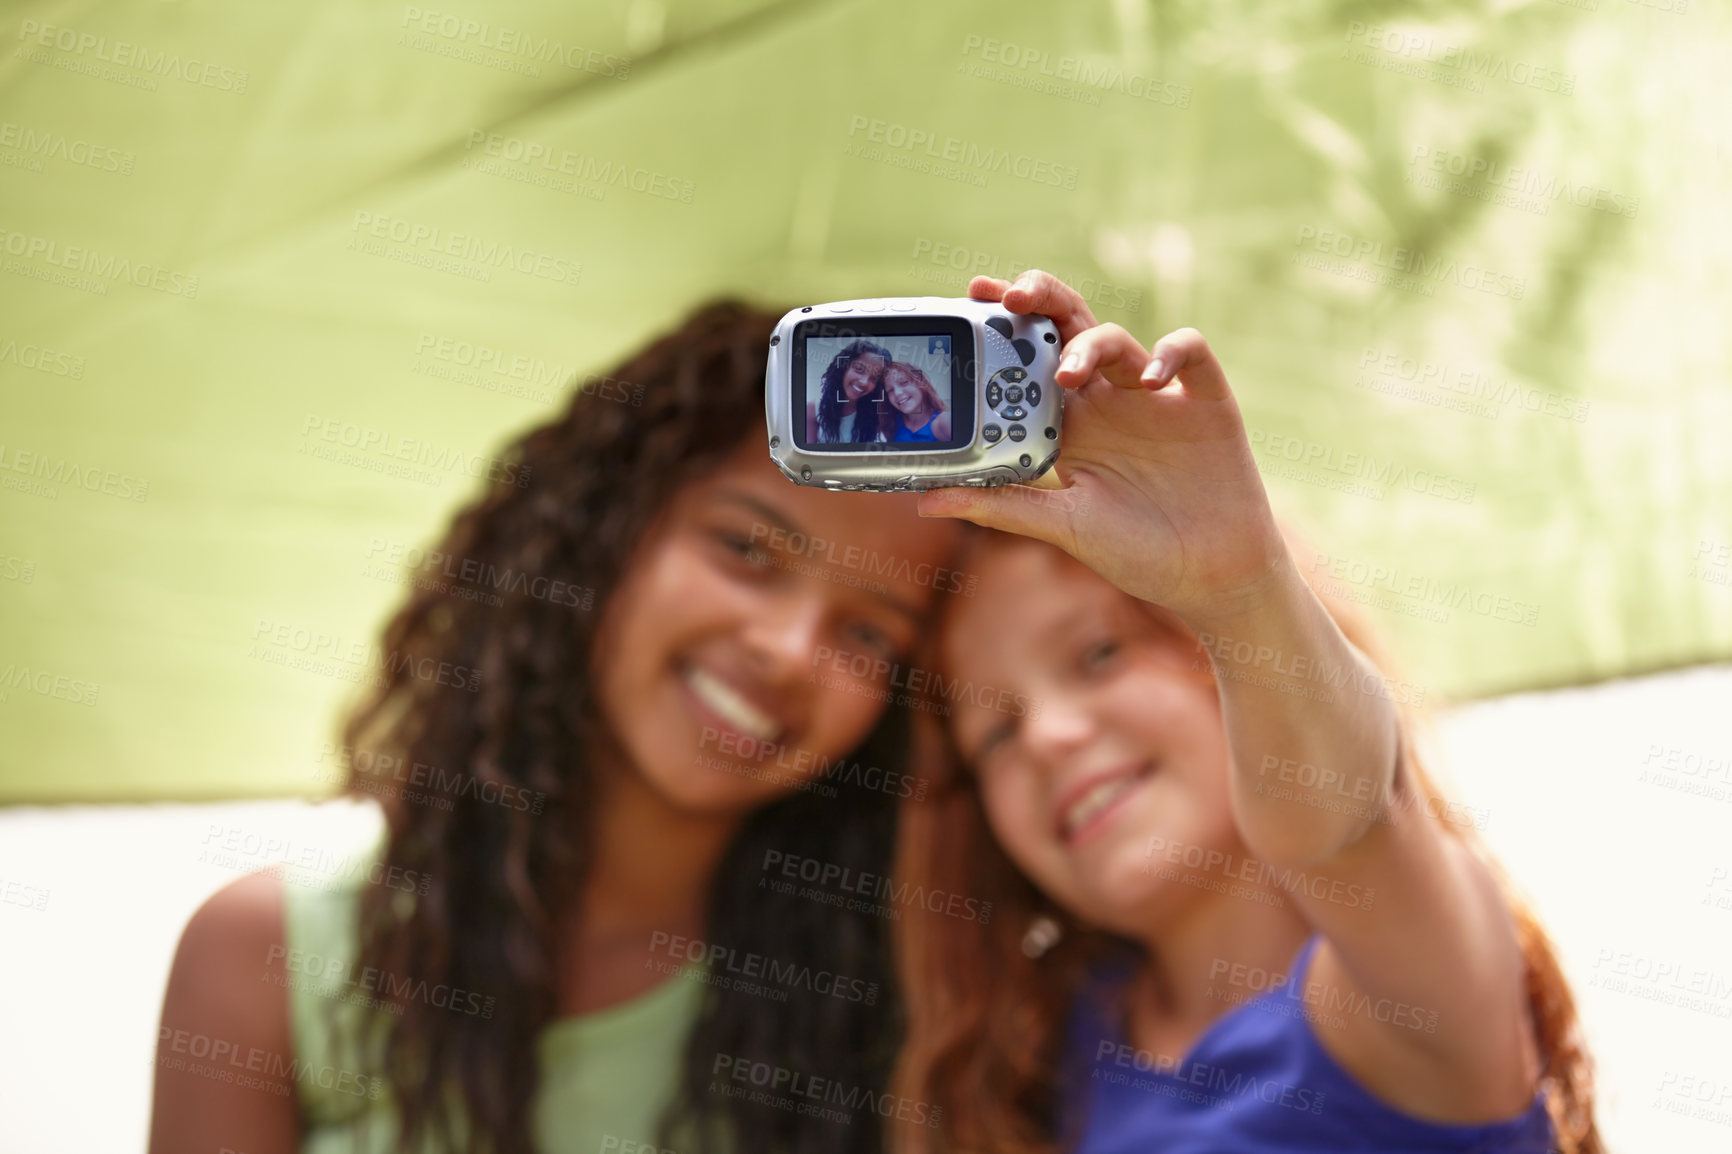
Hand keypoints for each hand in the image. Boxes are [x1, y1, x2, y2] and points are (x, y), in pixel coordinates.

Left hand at [916, 271, 1290, 624]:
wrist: (1211, 580)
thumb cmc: (1137, 553)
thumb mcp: (1062, 527)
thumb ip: (1002, 507)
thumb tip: (925, 501)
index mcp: (1070, 423)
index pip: (1030, 357)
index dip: (1005, 323)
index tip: (971, 297)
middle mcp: (1108, 400)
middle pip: (1070, 327)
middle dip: (1040, 300)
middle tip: (1010, 295)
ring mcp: (1157, 396)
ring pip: (1118, 338)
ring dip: (1088, 344)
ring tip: (1067, 372)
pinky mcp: (1207, 400)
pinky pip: (1190, 351)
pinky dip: (1169, 351)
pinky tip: (1148, 378)